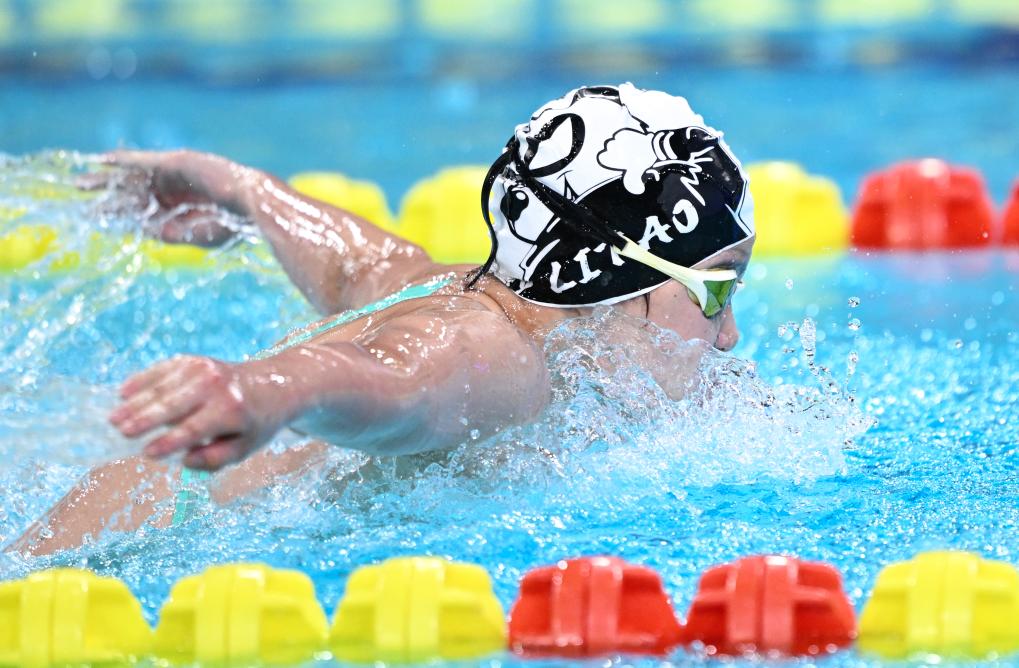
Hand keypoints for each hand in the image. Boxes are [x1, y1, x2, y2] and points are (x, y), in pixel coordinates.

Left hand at [83, 149, 254, 246]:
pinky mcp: (177, 162)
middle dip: (104, 193)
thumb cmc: (231, 225)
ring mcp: (175, 175)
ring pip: (133, 176)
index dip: (115, 214)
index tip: (92, 218)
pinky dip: (122, 160)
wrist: (252, 206)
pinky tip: (101, 160)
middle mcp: (175, 191)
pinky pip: (143, 160)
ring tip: (80, 182)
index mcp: (180, 210)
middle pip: (131, 192)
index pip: (140, 212)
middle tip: (78, 192)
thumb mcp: (192, 236)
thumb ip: (166, 233)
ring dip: (106, 178)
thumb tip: (139, 233)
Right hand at [109, 355, 284, 469]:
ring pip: (163, 386)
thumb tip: (185, 460)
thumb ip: (217, 458)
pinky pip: (163, 369)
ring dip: (136, 402)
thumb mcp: (246, 447)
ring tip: (114, 418)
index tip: (146, 453)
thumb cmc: (255, 423)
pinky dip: (142, 379)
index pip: (192, 429)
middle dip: (144, 419)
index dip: (168, 442)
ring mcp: (203, 368)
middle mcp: (216, 386)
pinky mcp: (194, 360)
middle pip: (172, 404)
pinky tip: (123, 392)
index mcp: (230, 410)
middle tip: (120, 431)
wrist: (273, 384)